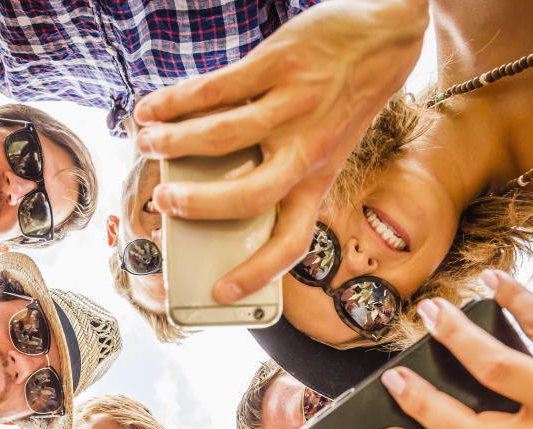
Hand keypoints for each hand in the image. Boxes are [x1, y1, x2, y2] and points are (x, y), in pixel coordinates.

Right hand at [131, 0, 427, 300]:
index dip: (257, 273)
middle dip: (198, 205)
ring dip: (175, 142)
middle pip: (249, 195)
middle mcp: (307, 149)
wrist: (385, 32)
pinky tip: (153, 108)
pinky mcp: (277, 64)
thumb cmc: (342, 98)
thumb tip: (211, 193)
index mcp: (317, 179)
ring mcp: (292, 107)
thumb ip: (279, 173)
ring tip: (147, 142)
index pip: (293, 241)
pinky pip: (216, 89)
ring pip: (223, 136)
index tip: (221, 293)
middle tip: (164, 203)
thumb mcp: (326, 148)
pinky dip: (175, 101)